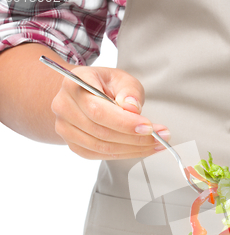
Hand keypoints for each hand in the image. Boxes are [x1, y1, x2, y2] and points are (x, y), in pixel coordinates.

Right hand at [51, 66, 168, 159]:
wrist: (86, 95)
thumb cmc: (105, 85)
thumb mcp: (122, 79)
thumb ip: (129, 91)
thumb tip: (131, 108)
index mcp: (74, 84)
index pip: (98, 110)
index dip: (125, 122)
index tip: (149, 127)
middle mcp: (64, 106)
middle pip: (100, 131)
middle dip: (135, 138)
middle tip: (160, 137)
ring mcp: (65, 128)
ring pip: (102, 147)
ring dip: (134, 149)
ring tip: (157, 144)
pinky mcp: (74, 144)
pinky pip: (101, 155)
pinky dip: (125, 154)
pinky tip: (142, 149)